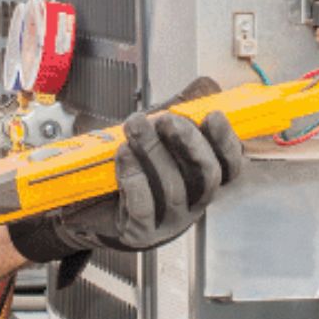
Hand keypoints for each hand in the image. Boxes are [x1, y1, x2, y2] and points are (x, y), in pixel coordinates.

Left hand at [8, 77, 243, 262]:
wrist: (88, 206)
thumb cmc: (129, 169)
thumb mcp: (157, 138)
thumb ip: (181, 114)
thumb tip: (205, 86)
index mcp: (201, 181)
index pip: (230, 166)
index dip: (227, 141)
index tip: (213, 115)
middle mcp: (192, 204)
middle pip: (207, 176)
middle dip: (189, 143)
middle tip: (166, 119)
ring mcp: (168, 222)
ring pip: (173, 188)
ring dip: (153, 152)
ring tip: (134, 128)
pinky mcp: (141, 232)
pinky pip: (144, 208)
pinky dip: (134, 177)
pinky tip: (123, 156)